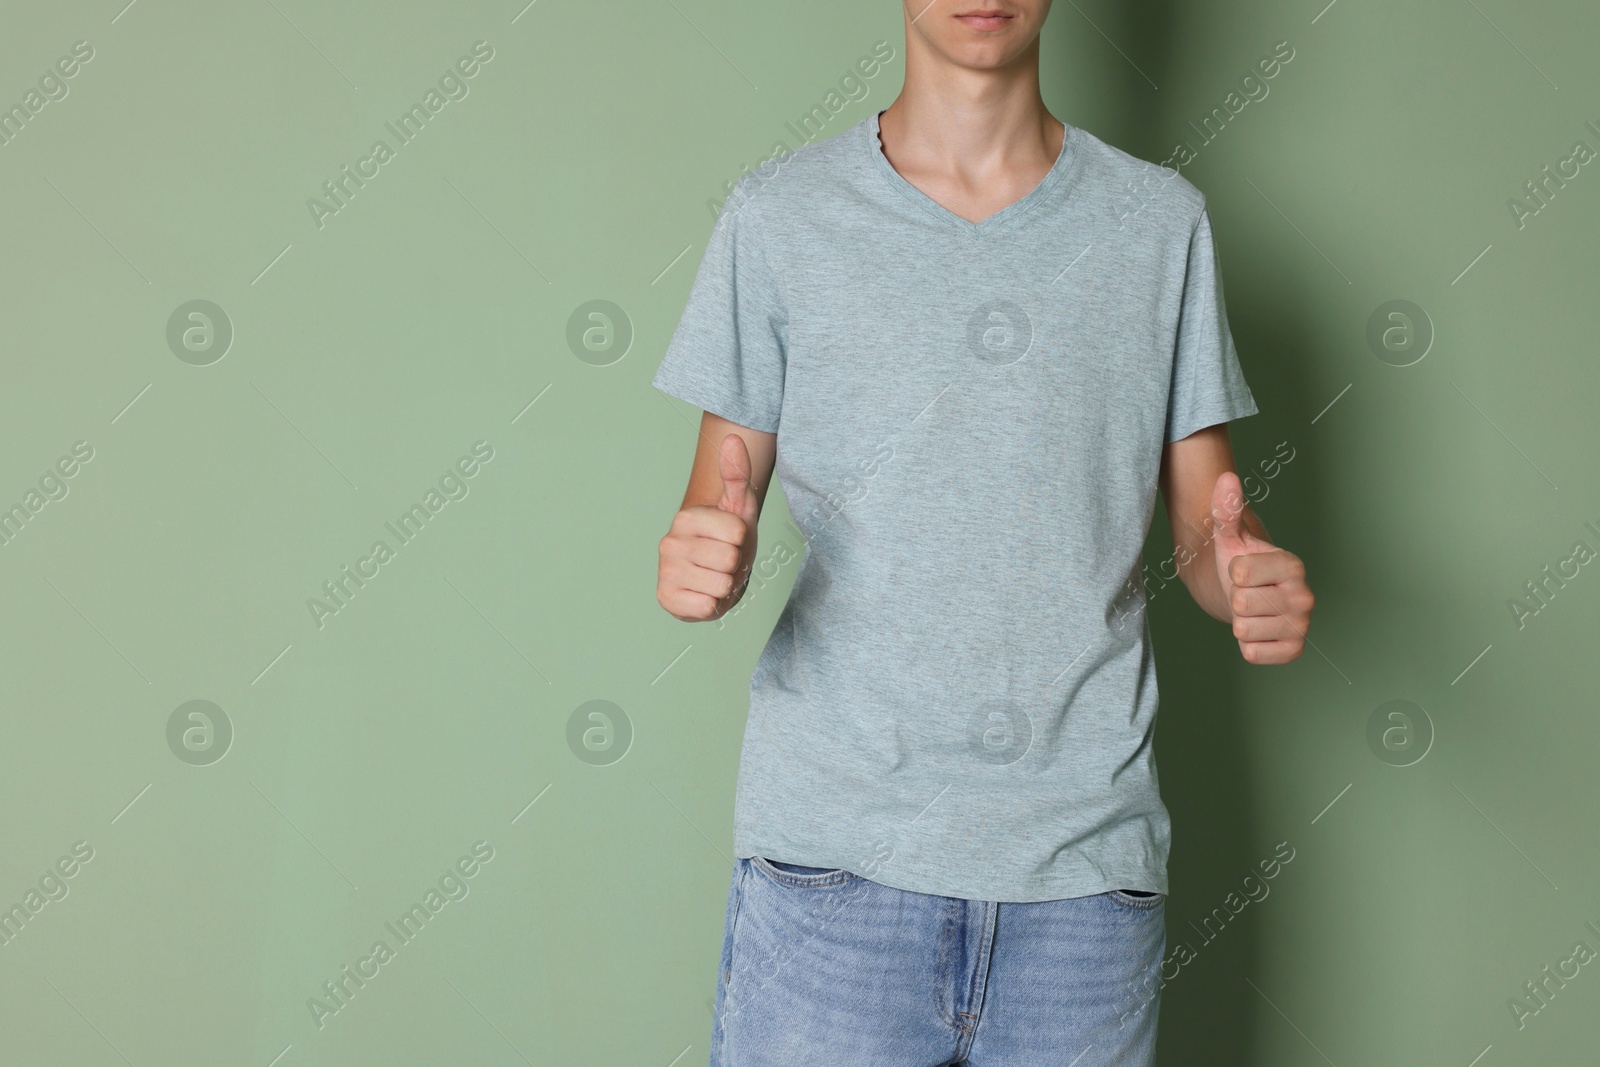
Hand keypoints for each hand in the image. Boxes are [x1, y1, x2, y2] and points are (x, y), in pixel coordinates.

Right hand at [656, 433, 758, 621]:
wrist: (709, 575)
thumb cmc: (727, 540)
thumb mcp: (738, 507)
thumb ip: (737, 473)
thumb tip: (732, 437)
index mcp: (686, 517)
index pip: (738, 533)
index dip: (743, 541)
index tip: (731, 542)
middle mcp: (670, 542)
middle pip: (730, 560)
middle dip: (734, 566)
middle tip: (724, 563)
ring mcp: (665, 572)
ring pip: (721, 585)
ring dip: (725, 586)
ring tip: (715, 577)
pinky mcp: (666, 600)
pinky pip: (707, 608)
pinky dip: (712, 606)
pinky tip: (703, 594)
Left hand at [1210, 471, 1313, 663]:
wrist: (1244, 596)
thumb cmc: (1238, 563)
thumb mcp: (1229, 535)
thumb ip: (1227, 509)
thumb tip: (1225, 478)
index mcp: (1293, 566)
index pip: (1241, 573)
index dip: (1233, 572)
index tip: (1244, 570)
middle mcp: (1305, 596)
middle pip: (1241, 603)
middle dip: (1235, 599)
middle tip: (1247, 593)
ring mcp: (1302, 625)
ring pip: (1243, 629)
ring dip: (1239, 622)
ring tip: (1251, 611)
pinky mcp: (1293, 650)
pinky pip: (1252, 653)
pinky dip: (1247, 644)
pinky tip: (1257, 630)